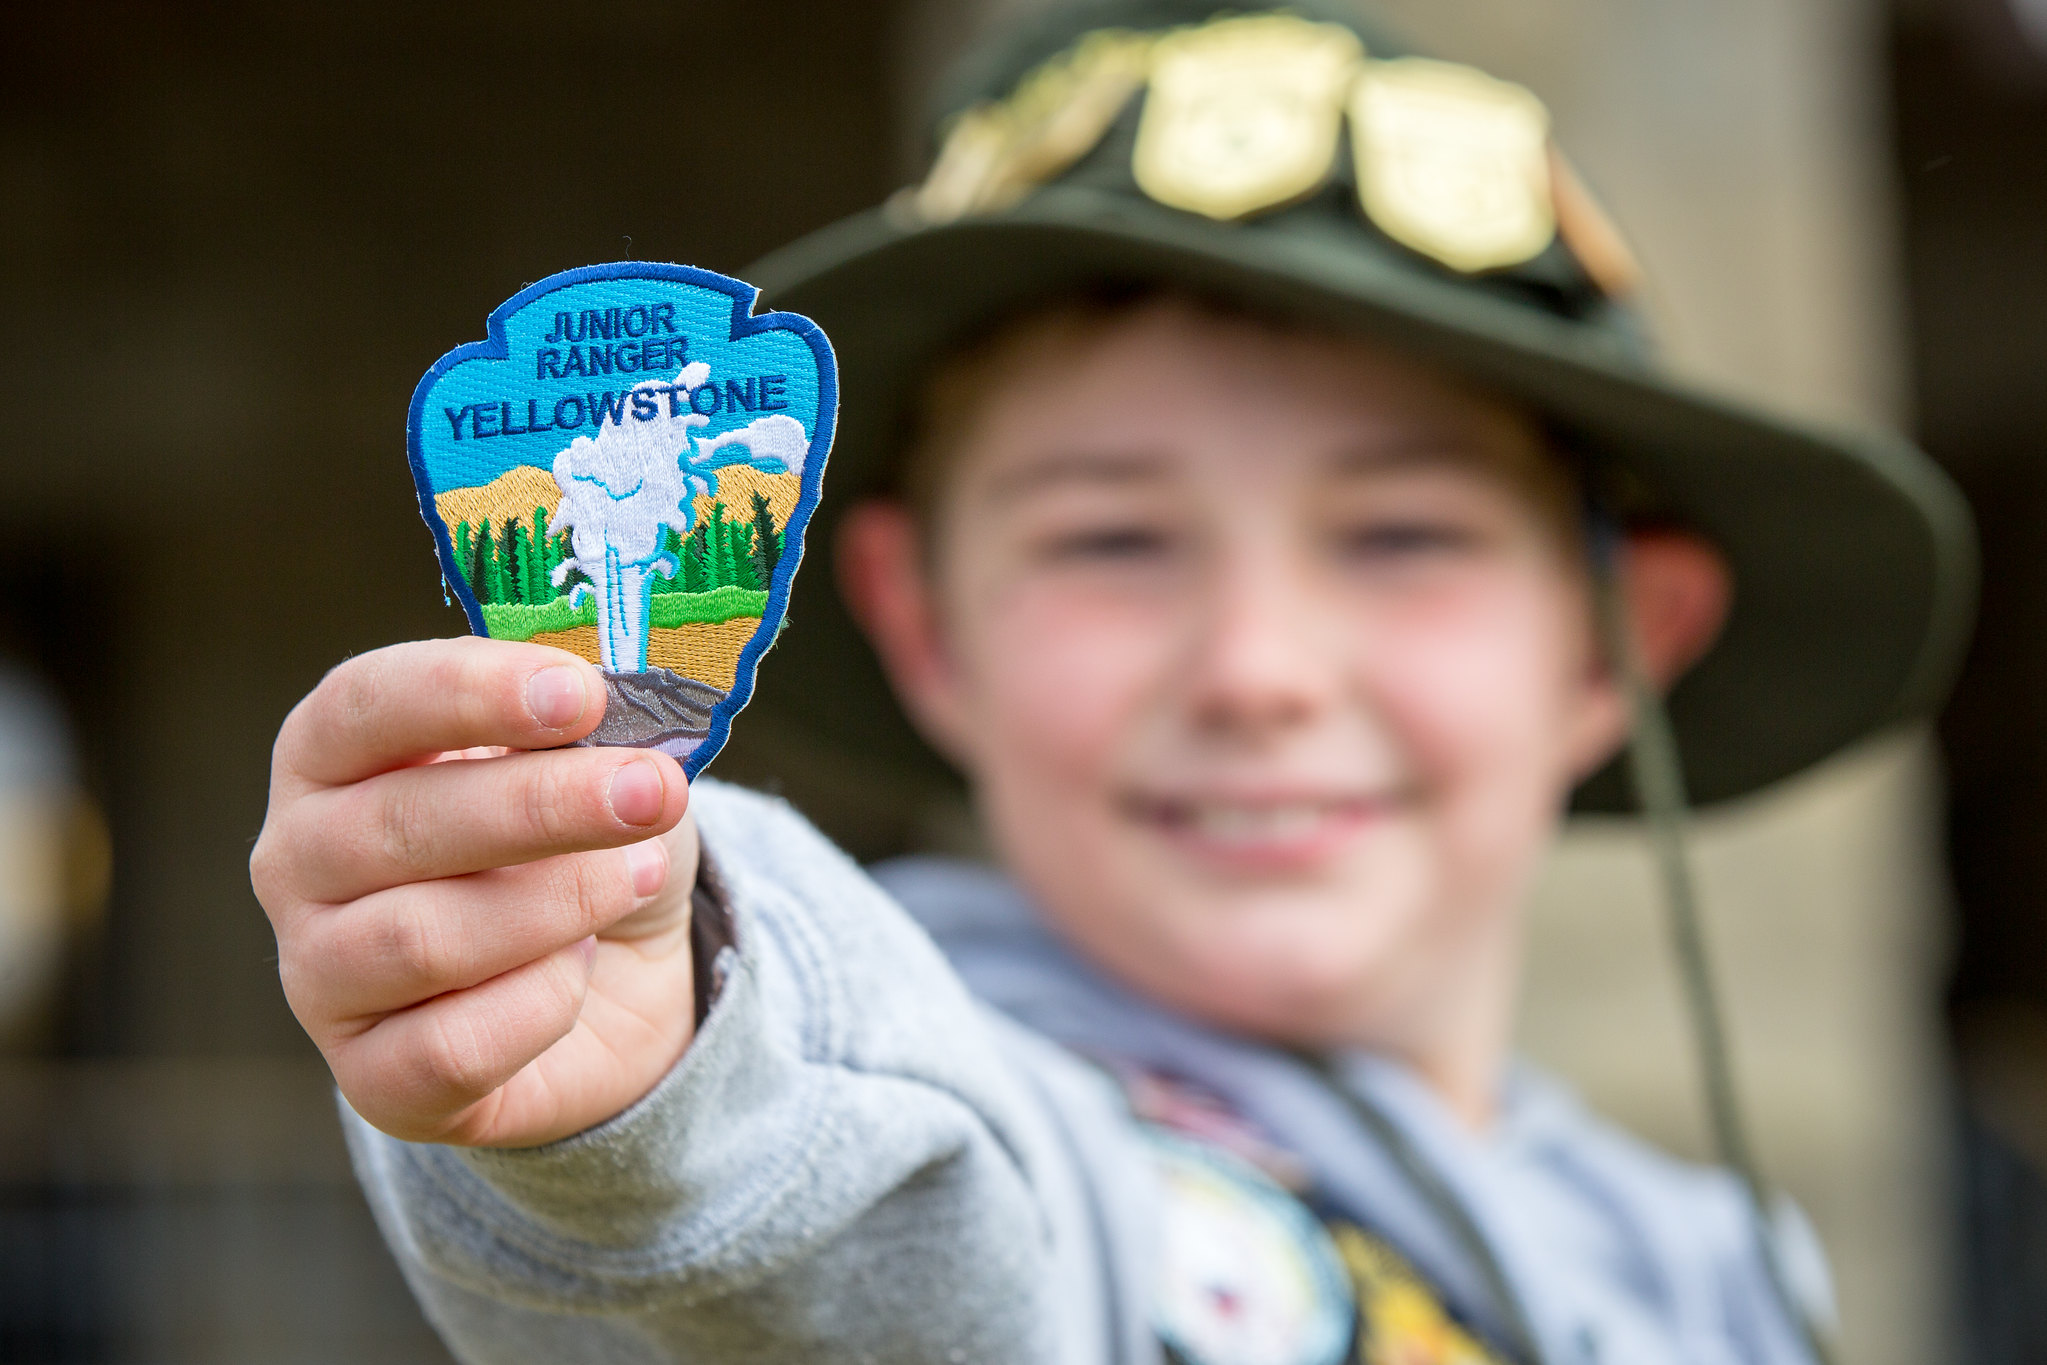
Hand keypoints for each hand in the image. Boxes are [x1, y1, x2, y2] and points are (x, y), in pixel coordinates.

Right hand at [251, 637, 699, 1146]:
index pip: (365, 704)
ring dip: (558, 904)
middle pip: (401, 823)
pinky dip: (542, 1003)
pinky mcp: (369, 1076)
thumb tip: (618, 722)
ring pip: (422, 940)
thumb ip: (591, 729)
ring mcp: (319, 973)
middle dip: (543, 804)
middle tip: (652, 790)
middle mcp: (300, 859)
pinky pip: (453, 1046)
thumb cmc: (582, 841)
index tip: (578, 694)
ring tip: (638, 875)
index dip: (468, 692)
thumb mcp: (596, 760)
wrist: (616, 982)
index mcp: (332, 753)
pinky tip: (579, 970)